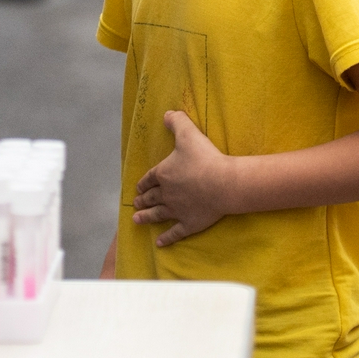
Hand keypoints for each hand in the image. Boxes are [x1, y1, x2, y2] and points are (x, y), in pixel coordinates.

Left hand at [132, 111, 235, 247]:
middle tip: (136, 204)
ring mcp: (177, 210)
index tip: (138, 188)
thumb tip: (166, 113)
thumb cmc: (204, 157)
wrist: (223, 183)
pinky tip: (159, 244)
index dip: (143, 183)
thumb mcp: (188, 133)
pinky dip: (166, 238)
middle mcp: (166, 194)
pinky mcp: (189, 223)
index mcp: (163, 174)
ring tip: (137, 220)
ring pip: (157, 215)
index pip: (148, 179)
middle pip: (150, 198)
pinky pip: (175, 233)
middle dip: (142, 200)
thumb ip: (176, 121)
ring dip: (146, 218)